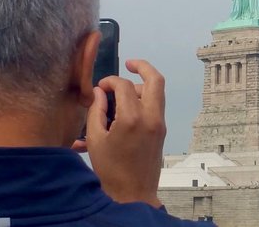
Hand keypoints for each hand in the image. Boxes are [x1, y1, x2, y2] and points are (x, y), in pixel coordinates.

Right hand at [83, 59, 165, 207]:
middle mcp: (151, 117)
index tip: (100, 87)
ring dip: (142, 85)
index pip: (123, 85)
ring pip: (158, 92)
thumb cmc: (110, 170)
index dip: (110, 80)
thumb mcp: (95, 139)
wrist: (133, 194)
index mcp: (132, 118)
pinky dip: (144, 100)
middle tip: (129, 63)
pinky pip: (156, 106)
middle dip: (142, 66)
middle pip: (155, 79)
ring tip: (122, 92)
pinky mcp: (162, 131)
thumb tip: (98, 92)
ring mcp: (160, 124)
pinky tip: (127, 107)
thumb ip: (96, 111)